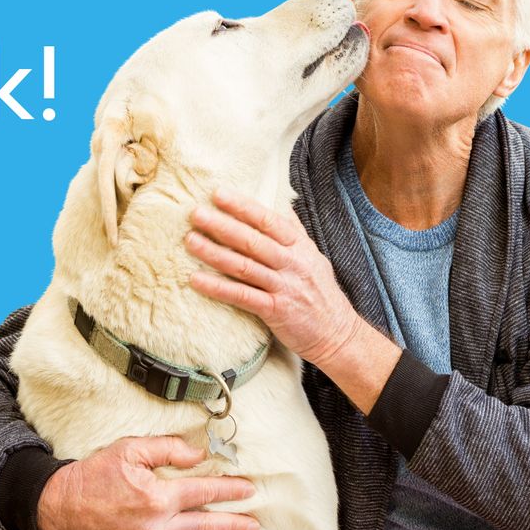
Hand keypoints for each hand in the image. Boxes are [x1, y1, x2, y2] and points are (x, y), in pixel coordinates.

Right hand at [35, 435, 259, 529]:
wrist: (63, 505)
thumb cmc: (96, 474)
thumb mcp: (130, 449)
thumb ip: (168, 449)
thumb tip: (198, 455)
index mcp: (158, 496)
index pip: (204, 493)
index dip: (230, 491)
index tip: (248, 490)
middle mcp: (157, 528)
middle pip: (206, 526)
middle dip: (234, 524)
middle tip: (253, 523)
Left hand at [186, 188, 359, 364]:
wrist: (339, 335)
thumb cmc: (321, 292)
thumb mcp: (313, 256)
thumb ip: (295, 230)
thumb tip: (282, 202)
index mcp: (299, 246)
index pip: (268, 220)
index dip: (242, 206)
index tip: (218, 194)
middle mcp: (292, 263)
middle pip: (252, 241)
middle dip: (222, 225)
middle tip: (195, 214)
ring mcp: (284, 287)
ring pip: (244, 266)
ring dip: (214, 253)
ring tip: (190, 241)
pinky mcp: (276, 311)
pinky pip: (242, 297)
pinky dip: (218, 288)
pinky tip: (196, 280)